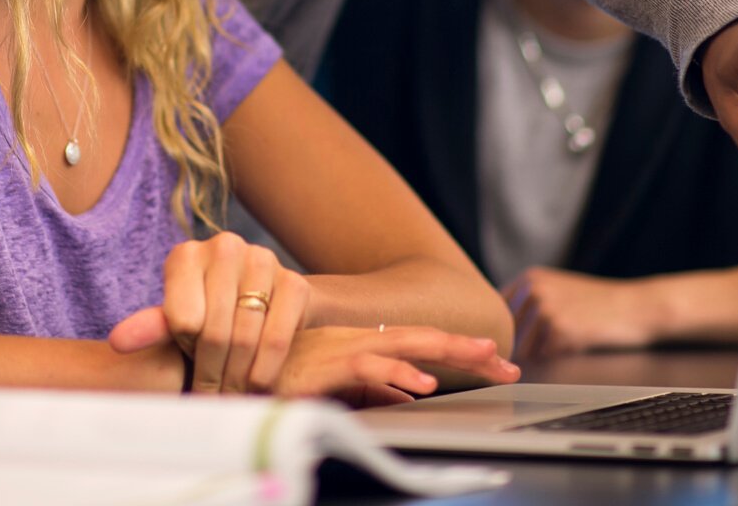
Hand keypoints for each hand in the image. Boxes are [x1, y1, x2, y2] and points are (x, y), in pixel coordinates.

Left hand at [108, 231, 309, 392]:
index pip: (182, 319)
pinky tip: (255, 385)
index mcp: (186, 255)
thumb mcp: (178, 319)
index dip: (186, 349)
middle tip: (211, 397)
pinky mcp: (294, 282)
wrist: (267, 304)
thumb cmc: (210, 314)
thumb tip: (118, 341)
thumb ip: (152, 328)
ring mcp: (262, 260)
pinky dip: (265, 369)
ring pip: (245, 336)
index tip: (189, 361)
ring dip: (237, 378)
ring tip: (229, 397)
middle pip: (214, 331)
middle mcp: (224, 247)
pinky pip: (277, 337)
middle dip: (211, 374)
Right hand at [274, 325, 520, 406]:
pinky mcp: (324, 365)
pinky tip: (424, 386)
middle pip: (422, 338)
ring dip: (447, 352)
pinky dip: (397, 375)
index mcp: (361, 344)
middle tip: (507, 364)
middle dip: (467, 349)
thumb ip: (373, 392)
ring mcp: (341, 348)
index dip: (458, 350)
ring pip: (405, 344)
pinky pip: (368, 367)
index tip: (495, 362)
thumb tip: (409, 398)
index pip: (419, 343)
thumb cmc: (277, 379)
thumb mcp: (336, 389)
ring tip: (485, 361)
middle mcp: (356, 339)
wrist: (230, 372)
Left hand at [503, 268, 666, 361]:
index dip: (504, 333)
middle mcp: (533, 289)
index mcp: (530, 278)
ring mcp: (545, 307)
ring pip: (523, 350)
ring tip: (566, 343)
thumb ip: (528, 303)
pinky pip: (544, 357)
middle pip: (508, 334)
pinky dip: (557, 359)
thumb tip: (497, 331)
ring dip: (540, 356)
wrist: (637, 306)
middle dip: (520, 349)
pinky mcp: (560, 329)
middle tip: (547, 349)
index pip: (497, 313)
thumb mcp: (559, 290)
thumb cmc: (599, 305)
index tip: (515, 344)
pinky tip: (577, 345)